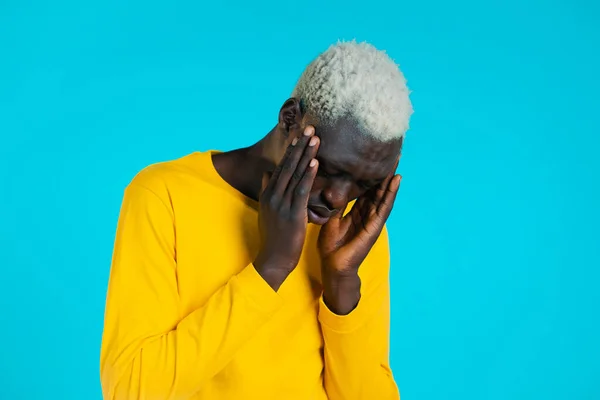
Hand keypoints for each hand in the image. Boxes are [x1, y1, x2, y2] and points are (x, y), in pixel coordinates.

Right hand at [254, 126, 319, 290]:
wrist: (273, 259)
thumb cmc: (274, 237)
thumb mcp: (267, 211)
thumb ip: (267, 191)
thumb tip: (268, 174)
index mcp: (268, 193)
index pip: (281, 166)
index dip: (291, 149)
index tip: (300, 133)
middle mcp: (273, 195)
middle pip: (288, 165)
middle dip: (299, 145)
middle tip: (310, 126)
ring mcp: (281, 203)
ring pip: (295, 174)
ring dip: (306, 154)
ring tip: (315, 137)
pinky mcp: (292, 213)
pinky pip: (301, 190)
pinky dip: (308, 175)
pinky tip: (315, 162)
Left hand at [318, 161, 400, 313]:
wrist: (333, 266)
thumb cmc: (331, 245)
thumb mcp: (331, 217)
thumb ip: (335, 202)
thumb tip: (331, 183)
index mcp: (356, 211)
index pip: (364, 188)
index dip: (368, 173)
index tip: (371, 156)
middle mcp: (367, 213)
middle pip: (377, 189)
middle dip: (383, 172)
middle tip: (390, 152)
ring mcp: (373, 220)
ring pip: (384, 195)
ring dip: (390, 178)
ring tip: (397, 160)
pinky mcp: (375, 226)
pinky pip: (384, 207)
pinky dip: (391, 193)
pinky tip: (396, 180)